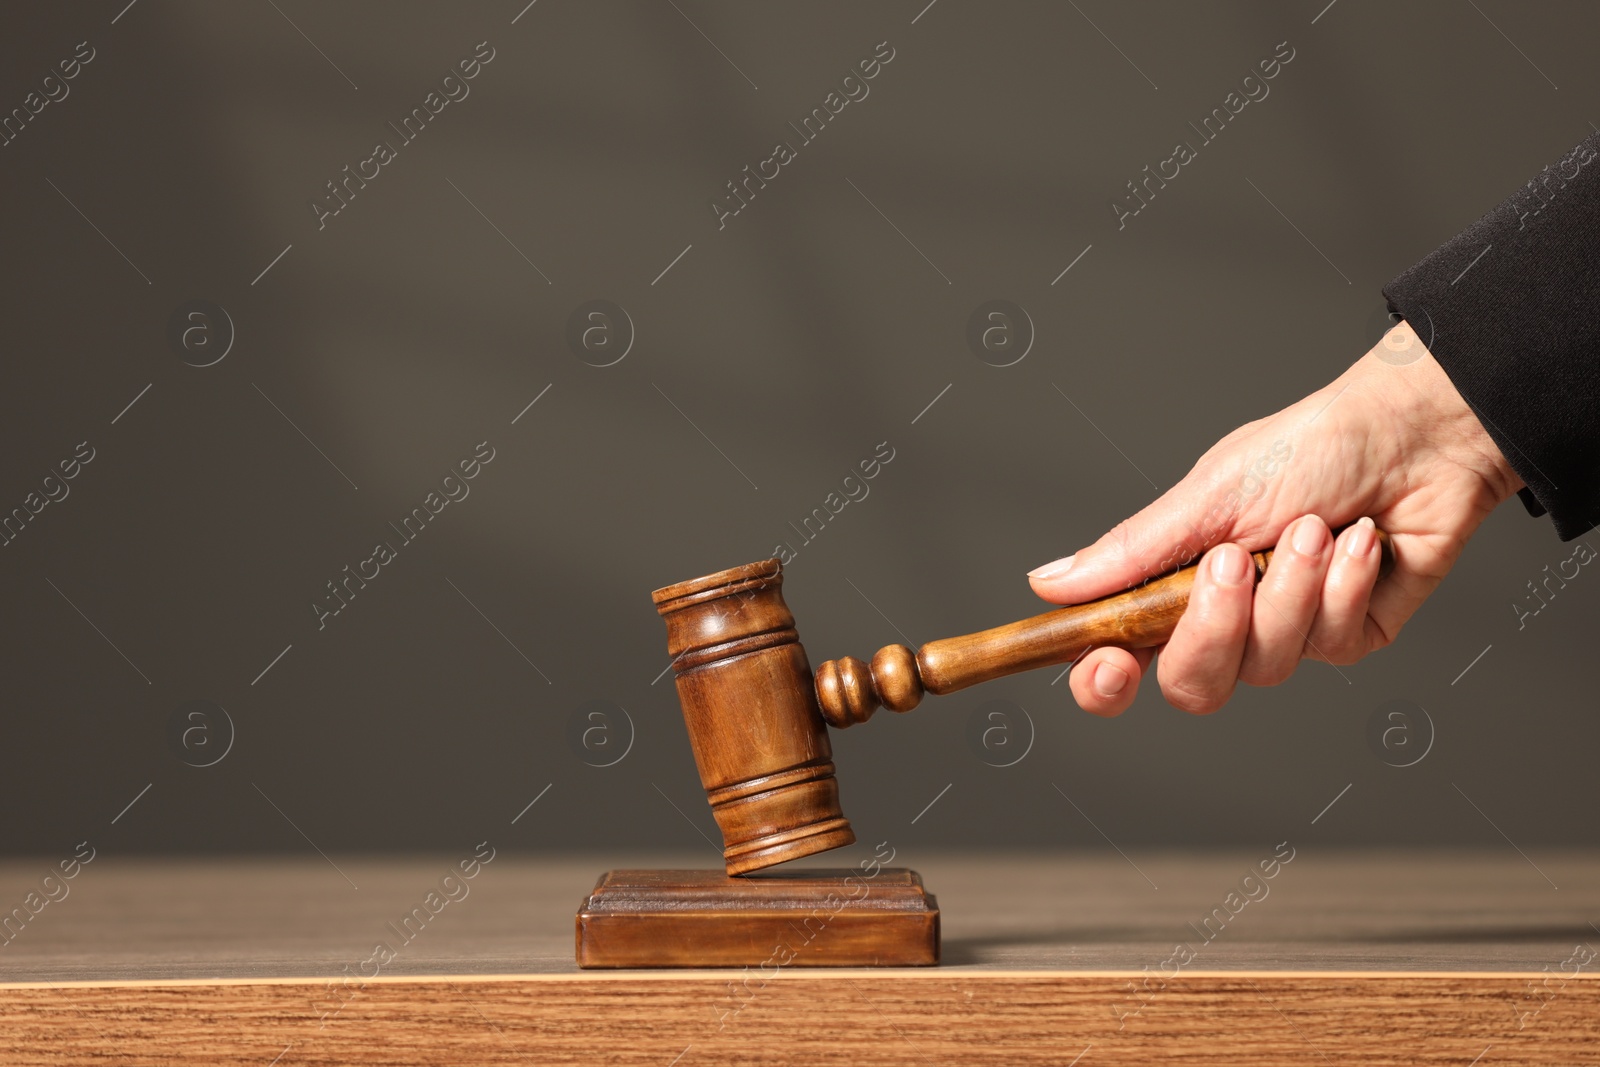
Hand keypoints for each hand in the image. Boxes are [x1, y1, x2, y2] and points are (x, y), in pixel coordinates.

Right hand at [1028, 321, 1522, 715]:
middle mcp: (1226, 618)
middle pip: (1192, 684)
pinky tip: (1359, 540)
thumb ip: (1129, 551)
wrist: (1415, 437)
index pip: (1119, 658)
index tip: (1109, 666)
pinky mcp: (1348, 637)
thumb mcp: (1206, 495)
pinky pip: (1330, 643)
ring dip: (1292, 588)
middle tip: (1234, 561)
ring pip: (1267, 665)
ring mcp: (1288, 635)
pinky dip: (1343, 582)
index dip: (1103, 681)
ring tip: (1315, 526)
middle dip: (1214, 626)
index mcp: (1173, 583)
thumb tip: (1048, 584)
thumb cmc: (1310, 448)